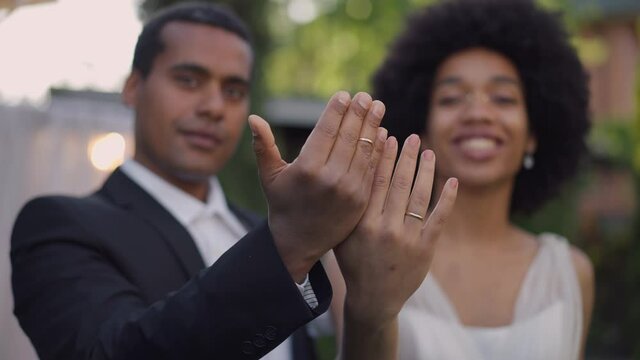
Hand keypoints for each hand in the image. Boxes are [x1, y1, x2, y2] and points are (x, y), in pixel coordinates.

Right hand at [248, 91, 386, 281]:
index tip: (344, 94)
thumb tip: (253, 118)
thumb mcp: (269, 176)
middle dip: (358, 113)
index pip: (326, 131)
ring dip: (372, 126)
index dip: (336, 110)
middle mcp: (330, 178)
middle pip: (348, 137)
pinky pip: (372, 168)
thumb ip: (263, 146)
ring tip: (378, 107)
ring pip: (364, 150)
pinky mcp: (362, 200)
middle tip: (366, 96)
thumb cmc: (282, 203)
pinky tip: (381, 133)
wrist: (299, 241)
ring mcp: (349, 190)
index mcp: (307, 169)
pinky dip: (378, 149)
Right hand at [335, 134, 456, 332]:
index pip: (374, 181)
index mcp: (362, 223)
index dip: (382, 156)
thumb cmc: (354, 263)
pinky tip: (452, 180)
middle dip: (406, 157)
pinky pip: (439, 218)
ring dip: (426, 171)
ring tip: (429, 152)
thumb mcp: (343, 235)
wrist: (373, 299)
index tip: (386, 136)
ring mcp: (407, 239)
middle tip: (412, 137)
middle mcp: (385, 228)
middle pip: (398, 183)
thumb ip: (349, 207)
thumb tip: (355, 170)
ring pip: (420, 196)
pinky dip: (447, 198)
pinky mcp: (425, 249)